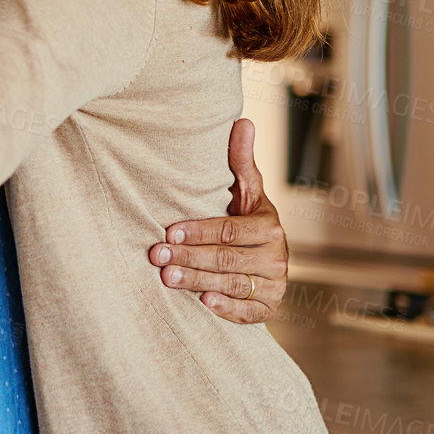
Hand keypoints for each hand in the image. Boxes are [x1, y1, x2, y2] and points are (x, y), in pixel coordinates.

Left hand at [148, 118, 289, 322]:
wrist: (263, 260)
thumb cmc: (244, 219)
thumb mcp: (245, 190)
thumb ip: (240, 160)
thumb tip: (243, 121)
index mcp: (269, 226)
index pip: (229, 231)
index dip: (198, 231)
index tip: (169, 232)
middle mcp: (276, 256)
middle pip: (227, 259)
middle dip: (190, 257)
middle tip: (157, 257)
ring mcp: (274, 285)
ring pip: (231, 284)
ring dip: (198, 281)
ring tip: (167, 277)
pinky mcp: (268, 308)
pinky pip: (247, 312)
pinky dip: (226, 308)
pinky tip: (204, 302)